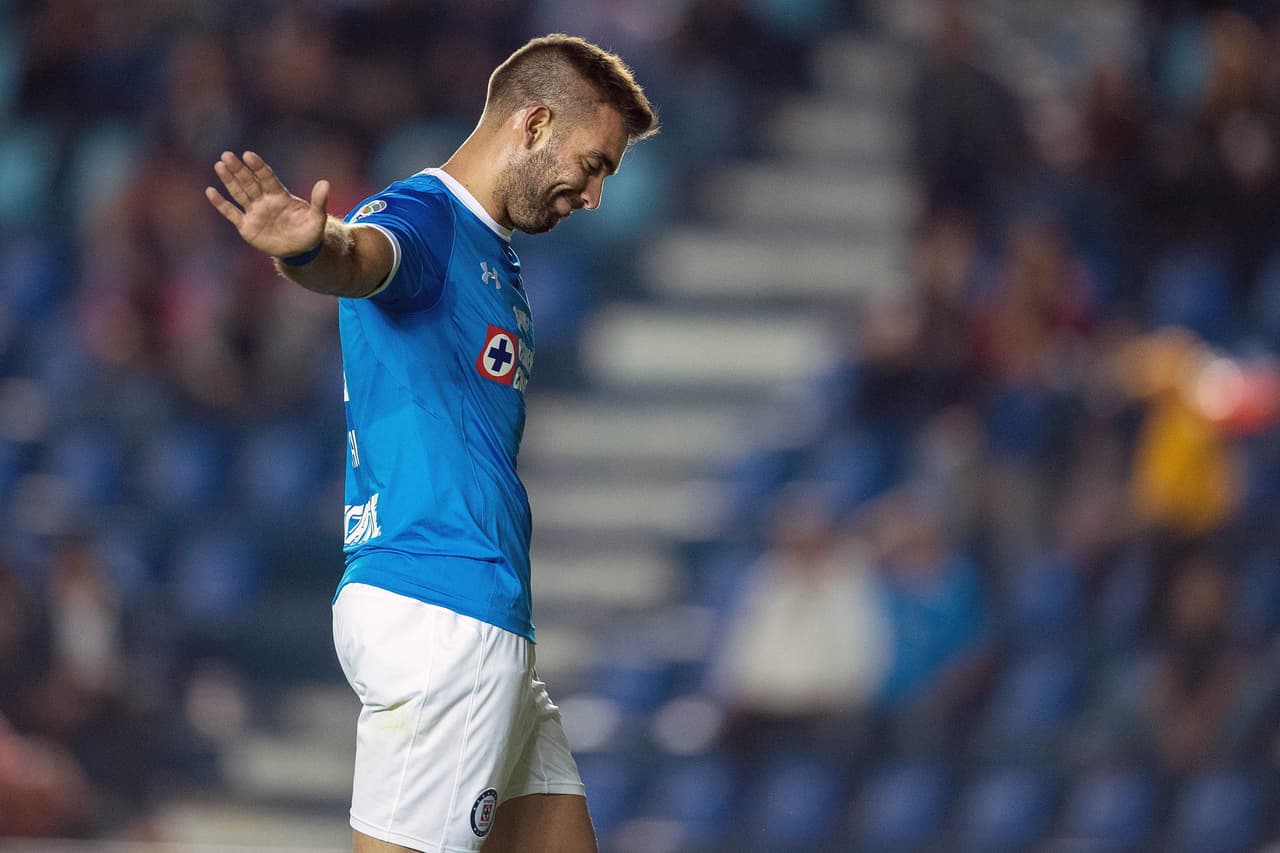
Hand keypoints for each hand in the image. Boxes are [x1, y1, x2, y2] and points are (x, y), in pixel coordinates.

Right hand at [205, 150, 328, 257]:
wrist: (300, 250)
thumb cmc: (309, 231)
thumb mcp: (317, 218)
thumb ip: (319, 202)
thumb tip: (325, 183)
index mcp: (280, 196)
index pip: (267, 177)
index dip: (258, 166)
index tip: (248, 155)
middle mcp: (264, 200)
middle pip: (249, 182)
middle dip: (239, 169)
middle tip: (227, 155)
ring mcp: (254, 212)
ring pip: (239, 193)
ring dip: (229, 180)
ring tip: (219, 165)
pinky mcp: (246, 226)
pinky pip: (231, 213)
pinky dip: (221, 204)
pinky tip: (210, 191)